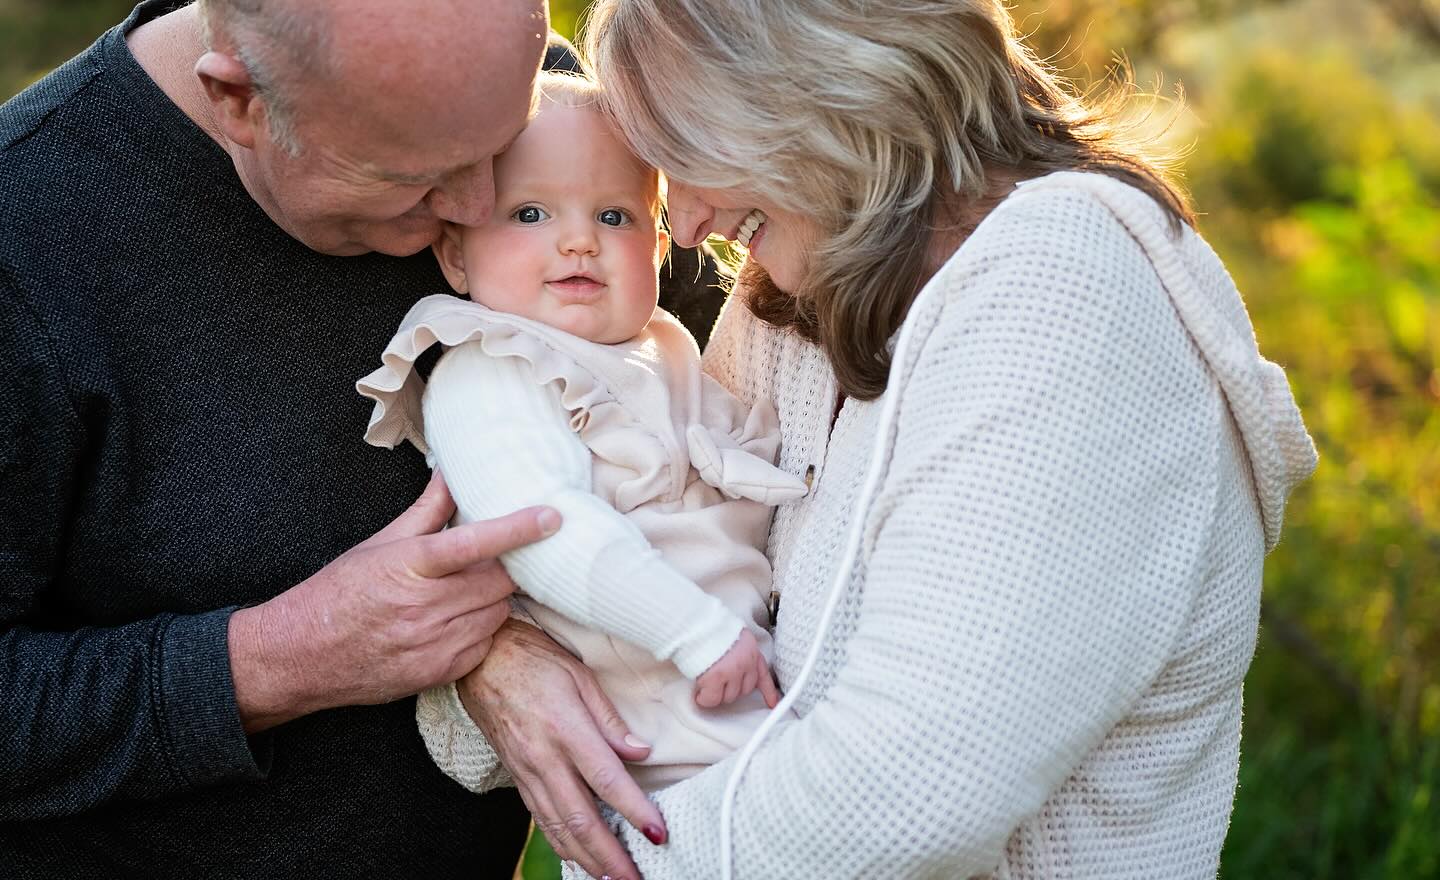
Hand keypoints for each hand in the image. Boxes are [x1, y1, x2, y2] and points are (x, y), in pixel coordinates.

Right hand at [227, 471, 558, 731]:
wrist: (301, 655)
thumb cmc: (341, 592)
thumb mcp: (381, 544)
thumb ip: (426, 510)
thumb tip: (452, 472)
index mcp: (410, 565)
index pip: (475, 543)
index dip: (519, 529)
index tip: (553, 516)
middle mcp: (424, 606)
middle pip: (499, 581)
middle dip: (506, 568)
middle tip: (499, 559)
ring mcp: (433, 644)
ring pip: (498, 613)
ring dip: (494, 599)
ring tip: (470, 590)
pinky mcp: (439, 673)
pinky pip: (485, 645)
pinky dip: (482, 629)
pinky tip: (459, 620)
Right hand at [458, 619, 664, 879]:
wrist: (480, 661)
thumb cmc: (534, 659)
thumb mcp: (579, 675)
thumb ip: (609, 718)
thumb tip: (640, 751)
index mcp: (566, 728)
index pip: (606, 780)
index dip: (634, 811)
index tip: (657, 833)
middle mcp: (544, 757)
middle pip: (581, 817)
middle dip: (610, 855)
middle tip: (635, 878)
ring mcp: (527, 771)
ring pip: (559, 826)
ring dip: (587, 858)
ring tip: (611, 879)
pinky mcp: (517, 777)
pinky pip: (540, 818)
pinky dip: (560, 844)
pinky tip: (577, 859)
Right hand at [693, 629, 779, 708]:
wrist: (696, 623)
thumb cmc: (710, 628)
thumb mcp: (733, 636)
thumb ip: (739, 652)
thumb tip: (737, 668)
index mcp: (751, 650)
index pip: (764, 675)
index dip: (769, 692)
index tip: (772, 702)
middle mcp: (746, 661)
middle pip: (745, 690)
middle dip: (731, 690)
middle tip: (718, 685)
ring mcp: (732, 670)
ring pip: (729, 696)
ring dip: (718, 694)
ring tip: (707, 685)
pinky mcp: (716, 677)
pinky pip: (712, 698)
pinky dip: (705, 699)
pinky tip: (700, 694)